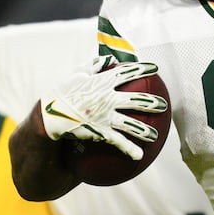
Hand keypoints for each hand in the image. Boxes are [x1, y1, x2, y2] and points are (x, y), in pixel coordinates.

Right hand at [39, 57, 166, 158]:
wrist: (50, 113)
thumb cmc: (64, 91)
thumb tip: (109, 58)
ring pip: (131, 124)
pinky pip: (118, 141)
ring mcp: (105, 116)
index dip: (143, 69)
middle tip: (164, 105)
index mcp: (103, 81)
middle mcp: (108, 98)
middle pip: (137, 100)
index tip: (156, 69)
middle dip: (153, 103)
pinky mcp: (100, 131)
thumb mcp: (78, 73)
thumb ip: (94, 64)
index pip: (128, 73)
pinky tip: (139, 156)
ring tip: (156, 136)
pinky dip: (129, 149)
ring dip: (146, 131)